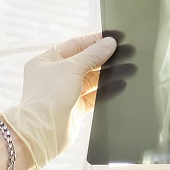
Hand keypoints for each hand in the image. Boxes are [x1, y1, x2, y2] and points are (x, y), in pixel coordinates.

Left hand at [0, 33, 117, 169]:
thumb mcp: (71, 68)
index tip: (110, 38)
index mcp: (46, 61)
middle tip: (121, 52)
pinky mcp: (74, 108)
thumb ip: (91, 55)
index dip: (92, 41)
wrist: (44, 131)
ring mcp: (64, 93)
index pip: (73, 45)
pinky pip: (93, 96)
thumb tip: (109, 43)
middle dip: (101, 58)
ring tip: (125, 67)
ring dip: (106, 75)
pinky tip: (119, 85)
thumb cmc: (48, 97)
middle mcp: (54, 76)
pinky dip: (105, 91)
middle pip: (83, 62)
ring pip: (89, 80)